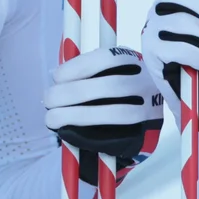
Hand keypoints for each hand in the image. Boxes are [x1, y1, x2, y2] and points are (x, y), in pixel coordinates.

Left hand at [45, 45, 165, 164]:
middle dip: (71, 94)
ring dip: (77, 116)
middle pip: (108, 86)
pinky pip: (117, 139)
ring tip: (53, 119)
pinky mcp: (146, 135)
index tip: (56, 77)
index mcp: (134, 63)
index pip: (107, 59)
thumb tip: (56, 77)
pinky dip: (90, 137)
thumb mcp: (108, 72)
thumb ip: (87, 73)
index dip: (77, 67)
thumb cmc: (116, 91)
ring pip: (114, 113)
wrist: (143, 119)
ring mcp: (150, 110)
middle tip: (49, 101)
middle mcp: (146, 84)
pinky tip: (70, 133)